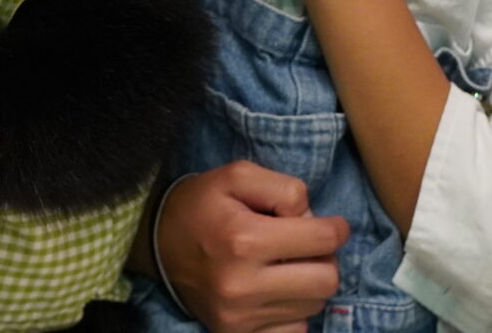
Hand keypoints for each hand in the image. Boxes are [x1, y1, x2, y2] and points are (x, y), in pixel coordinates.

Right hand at [154, 161, 348, 332]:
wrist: (155, 244)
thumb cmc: (201, 204)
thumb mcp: (238, 175)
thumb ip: (283, 188)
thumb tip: (312, 220)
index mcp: (244, 239)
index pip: (322, 240)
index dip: (336, 228)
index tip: (332, 225)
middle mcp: (242, 284)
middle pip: (327, 280)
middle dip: (325, 259)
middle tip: (308, 246)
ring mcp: (238, 316)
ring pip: (314, 306)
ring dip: (308, 284)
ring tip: (285, 266)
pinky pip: (295, 331)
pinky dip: (293, 311)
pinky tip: (276, 291)